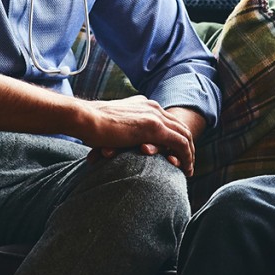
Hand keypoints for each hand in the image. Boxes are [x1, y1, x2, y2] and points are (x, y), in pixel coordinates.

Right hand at [80, 95, 197, 175]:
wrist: (84, 119)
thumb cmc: (91, 125)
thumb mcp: (112, 125)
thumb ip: (122, 130)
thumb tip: (118, 143)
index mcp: (143, 104)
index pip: (167, 120)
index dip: (175, 136)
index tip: (176, 152)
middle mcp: (152, 107)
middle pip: (180, 126)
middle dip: (188, 145)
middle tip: (188, 163)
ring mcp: (154, 116)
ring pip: (184, 135)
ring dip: (189, 153)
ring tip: (189, 169)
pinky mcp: (153, 127)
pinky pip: (179, 143)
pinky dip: (186, 156)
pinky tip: (185, 168)